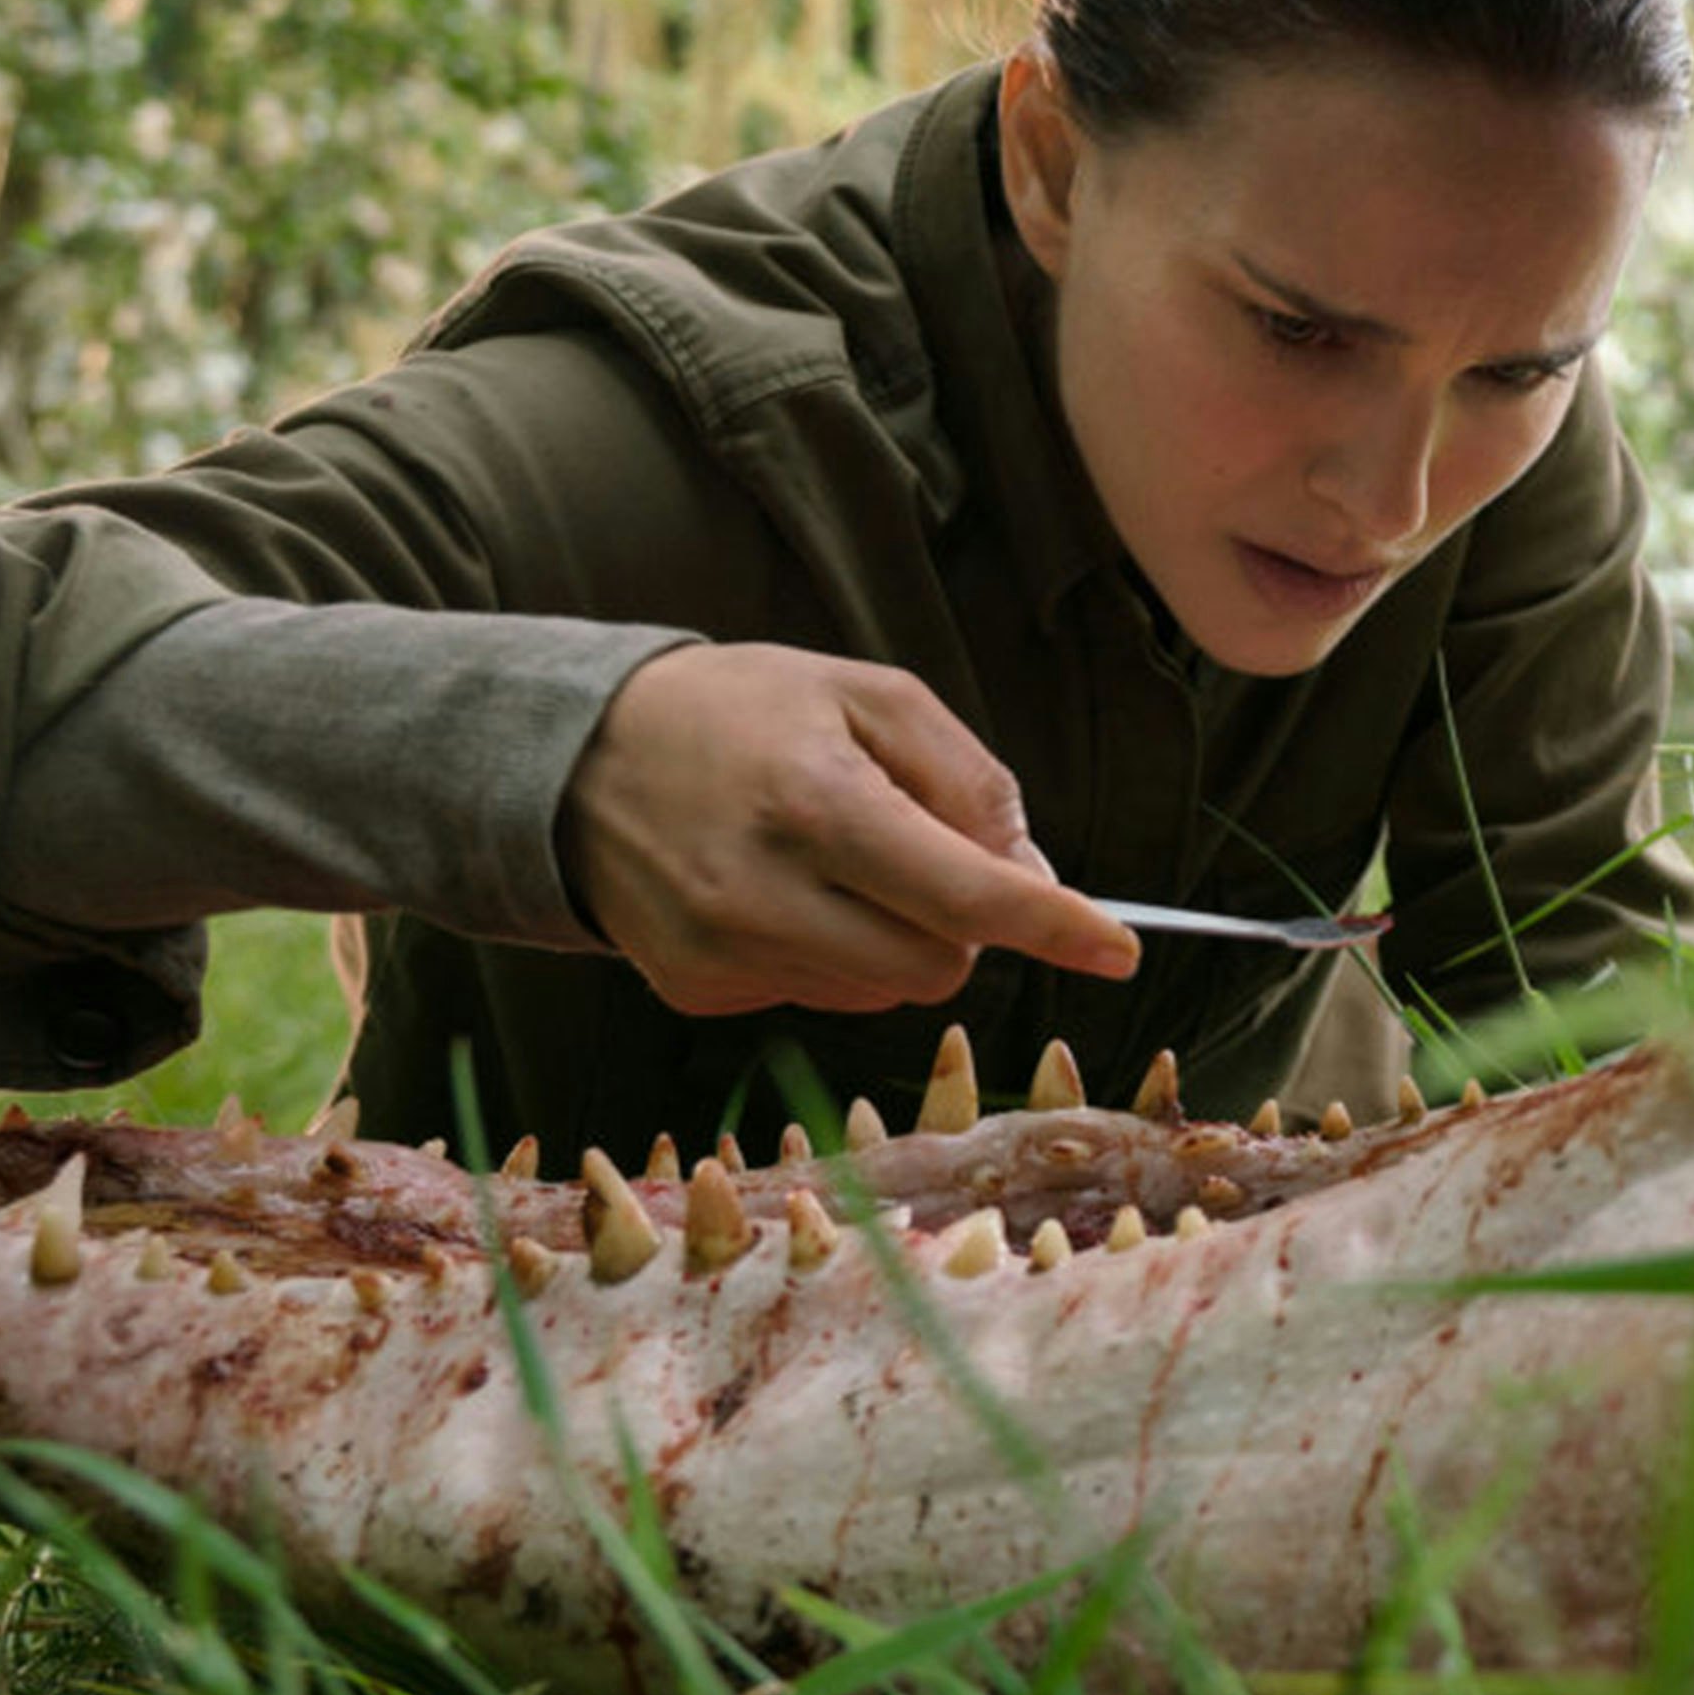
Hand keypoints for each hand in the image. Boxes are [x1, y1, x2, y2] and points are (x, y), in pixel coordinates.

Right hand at [557, 643, 1136, 1016]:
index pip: (964, 895)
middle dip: (964, 922)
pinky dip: (834, 954)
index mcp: (815, 804)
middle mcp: (761, 894)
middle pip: (937, 964)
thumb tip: (1031, 874)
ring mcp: (719, 954)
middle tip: (926, 850)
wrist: (574, 754)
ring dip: (898, 938)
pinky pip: (819, 998)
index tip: (1120, 949)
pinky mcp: (694, 990)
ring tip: (837, 860)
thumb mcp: (869, 696)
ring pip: (882, 991)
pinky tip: (784, 891)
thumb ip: (967, 779)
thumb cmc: (744, 711)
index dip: (1052, 925)